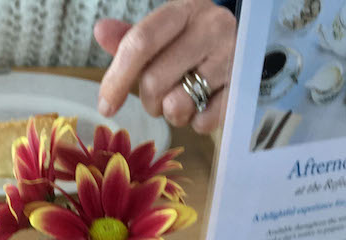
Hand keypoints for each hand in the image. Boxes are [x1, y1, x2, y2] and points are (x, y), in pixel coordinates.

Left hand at [94, 0, 235, 133]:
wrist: (244, 50)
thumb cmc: (193, 44)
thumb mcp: (164, 35)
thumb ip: (130, 38)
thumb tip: (101, 31)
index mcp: (185, 10)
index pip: (141, 42)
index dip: (118, 78)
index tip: (106, 105)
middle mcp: (212, 27)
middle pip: (154, 80)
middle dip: (148, 100)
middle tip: (158, 99)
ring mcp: (231, 57)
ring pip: (177, 104)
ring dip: (171, 113)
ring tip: (181, 101)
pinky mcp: (243, 87)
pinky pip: (204, 121)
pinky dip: (196, 123)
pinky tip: (202, 107)